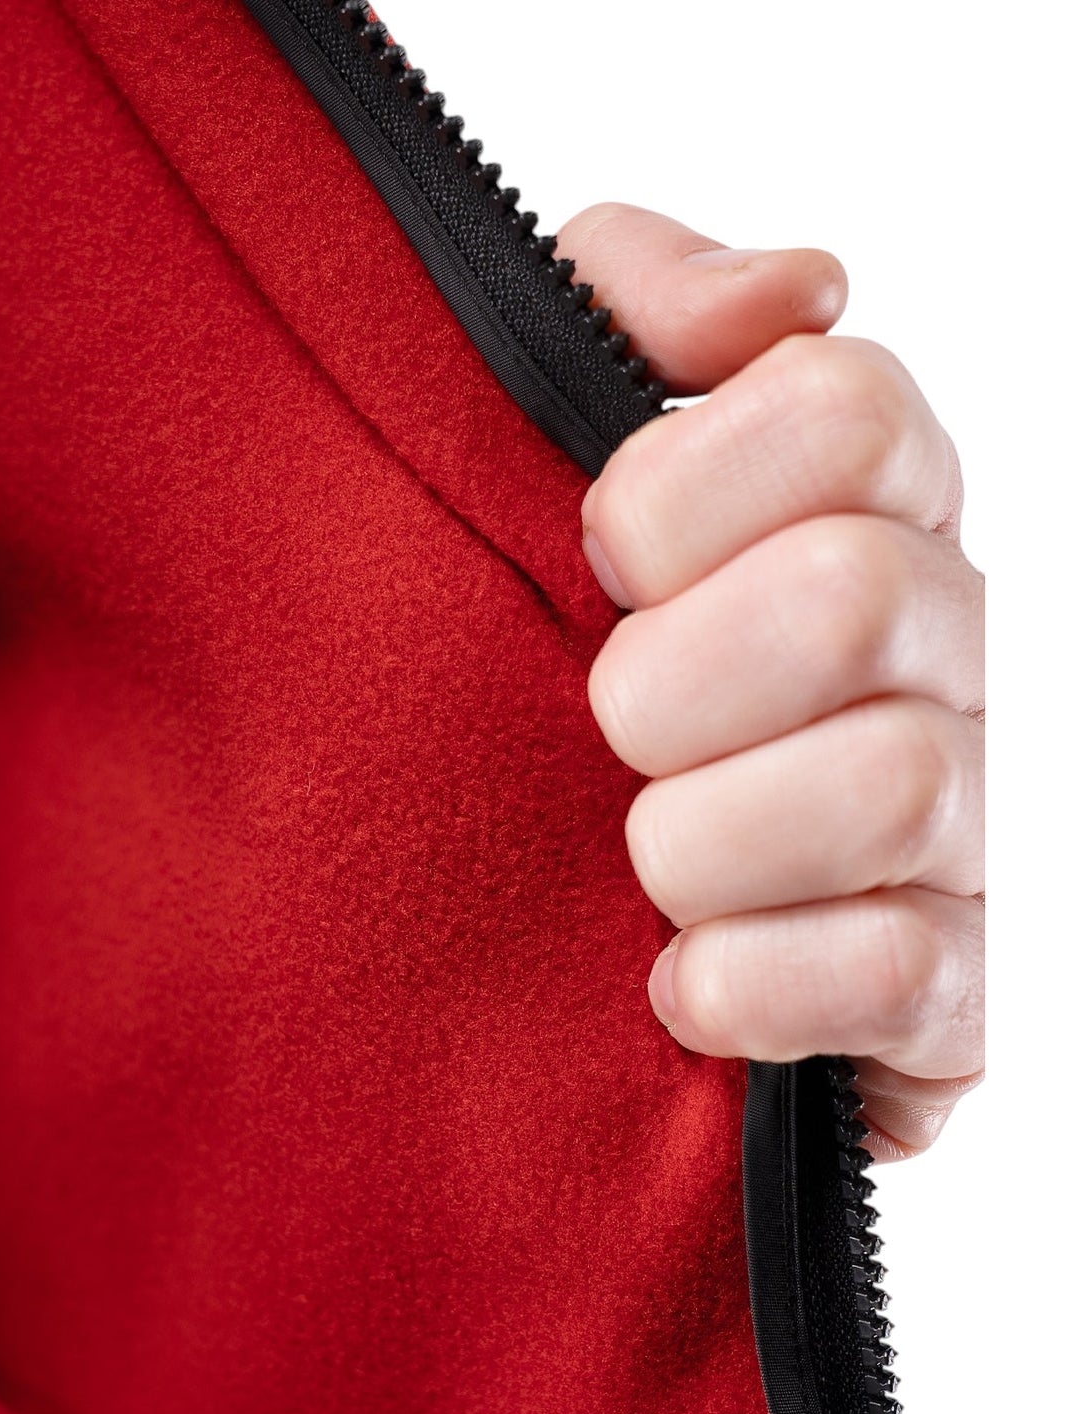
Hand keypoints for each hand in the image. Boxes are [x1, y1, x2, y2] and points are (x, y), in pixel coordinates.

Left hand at [562, 205, 984, 1160]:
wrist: (586, 908)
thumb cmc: (593, 670)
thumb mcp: (566, 462)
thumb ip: (634, 315)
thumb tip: (788, 290)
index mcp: (876, 510)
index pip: (848, 409)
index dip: (680, 489)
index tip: (602, 559)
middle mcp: (960, 648)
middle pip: (852, 598)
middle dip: (667, 682)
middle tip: (607, 726)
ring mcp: (982, 822)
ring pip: (886, 788)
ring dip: (698, 838)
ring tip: (642, 858)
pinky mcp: (965, 988)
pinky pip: (901, 978)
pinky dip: (750, 984)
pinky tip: (680, 979)